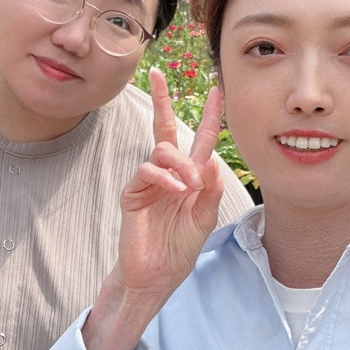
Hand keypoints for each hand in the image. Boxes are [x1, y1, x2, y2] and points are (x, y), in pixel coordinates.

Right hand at [112, 69, 224, 303]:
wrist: (157, 275)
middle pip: (164, 129)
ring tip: (190, 187)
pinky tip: (175, 191)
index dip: (209, 116)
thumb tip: (212, 161)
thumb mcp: (205, 219)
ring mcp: (150, 182)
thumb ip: (211, 191)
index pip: (200, 140)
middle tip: (156, 74)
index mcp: (191, 177)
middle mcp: (170, 173)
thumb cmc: (180, 248)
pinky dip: (164, 177)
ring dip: (181, 163)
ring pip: (162, 150)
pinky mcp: (133, 193)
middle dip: (161, 101)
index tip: (216, 90)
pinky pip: (147, 170)